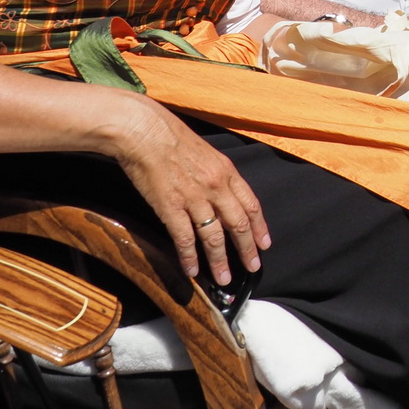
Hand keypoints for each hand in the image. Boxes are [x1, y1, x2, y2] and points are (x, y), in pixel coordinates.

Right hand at [113, 99, 270, 284]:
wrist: (144, 131)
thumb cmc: (171, 137)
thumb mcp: (206, 152)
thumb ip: (217, 174)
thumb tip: (222, 191)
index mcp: (226, 171)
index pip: (251, 204)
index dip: (259, 227)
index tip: (264, 244)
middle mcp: (216, 186)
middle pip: (238, 224)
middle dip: (247, 249)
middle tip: (253, 267)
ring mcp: (194, 198)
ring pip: (214, 236)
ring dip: (220, 260)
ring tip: (224, 278)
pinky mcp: (170, 207)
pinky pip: (185, 238)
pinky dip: (190, 257)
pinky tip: (192, 271)